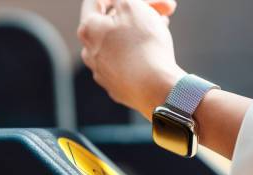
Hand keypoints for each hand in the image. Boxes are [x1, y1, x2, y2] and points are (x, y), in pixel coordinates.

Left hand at [78, 0, 184, 118]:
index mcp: (88, 30)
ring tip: (163, 26)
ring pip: (120, 44)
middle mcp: (89, 52)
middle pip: (112, 23)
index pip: (97, 1)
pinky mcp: (117, 87)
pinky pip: (126, 64)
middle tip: (164, 9)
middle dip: (138, 12)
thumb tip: (118, 2)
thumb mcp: (132, 6)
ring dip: (140, 31)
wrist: (154, 88)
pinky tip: (156, 51)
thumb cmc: (143, 44)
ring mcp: (102, 73)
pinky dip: (139, 54)